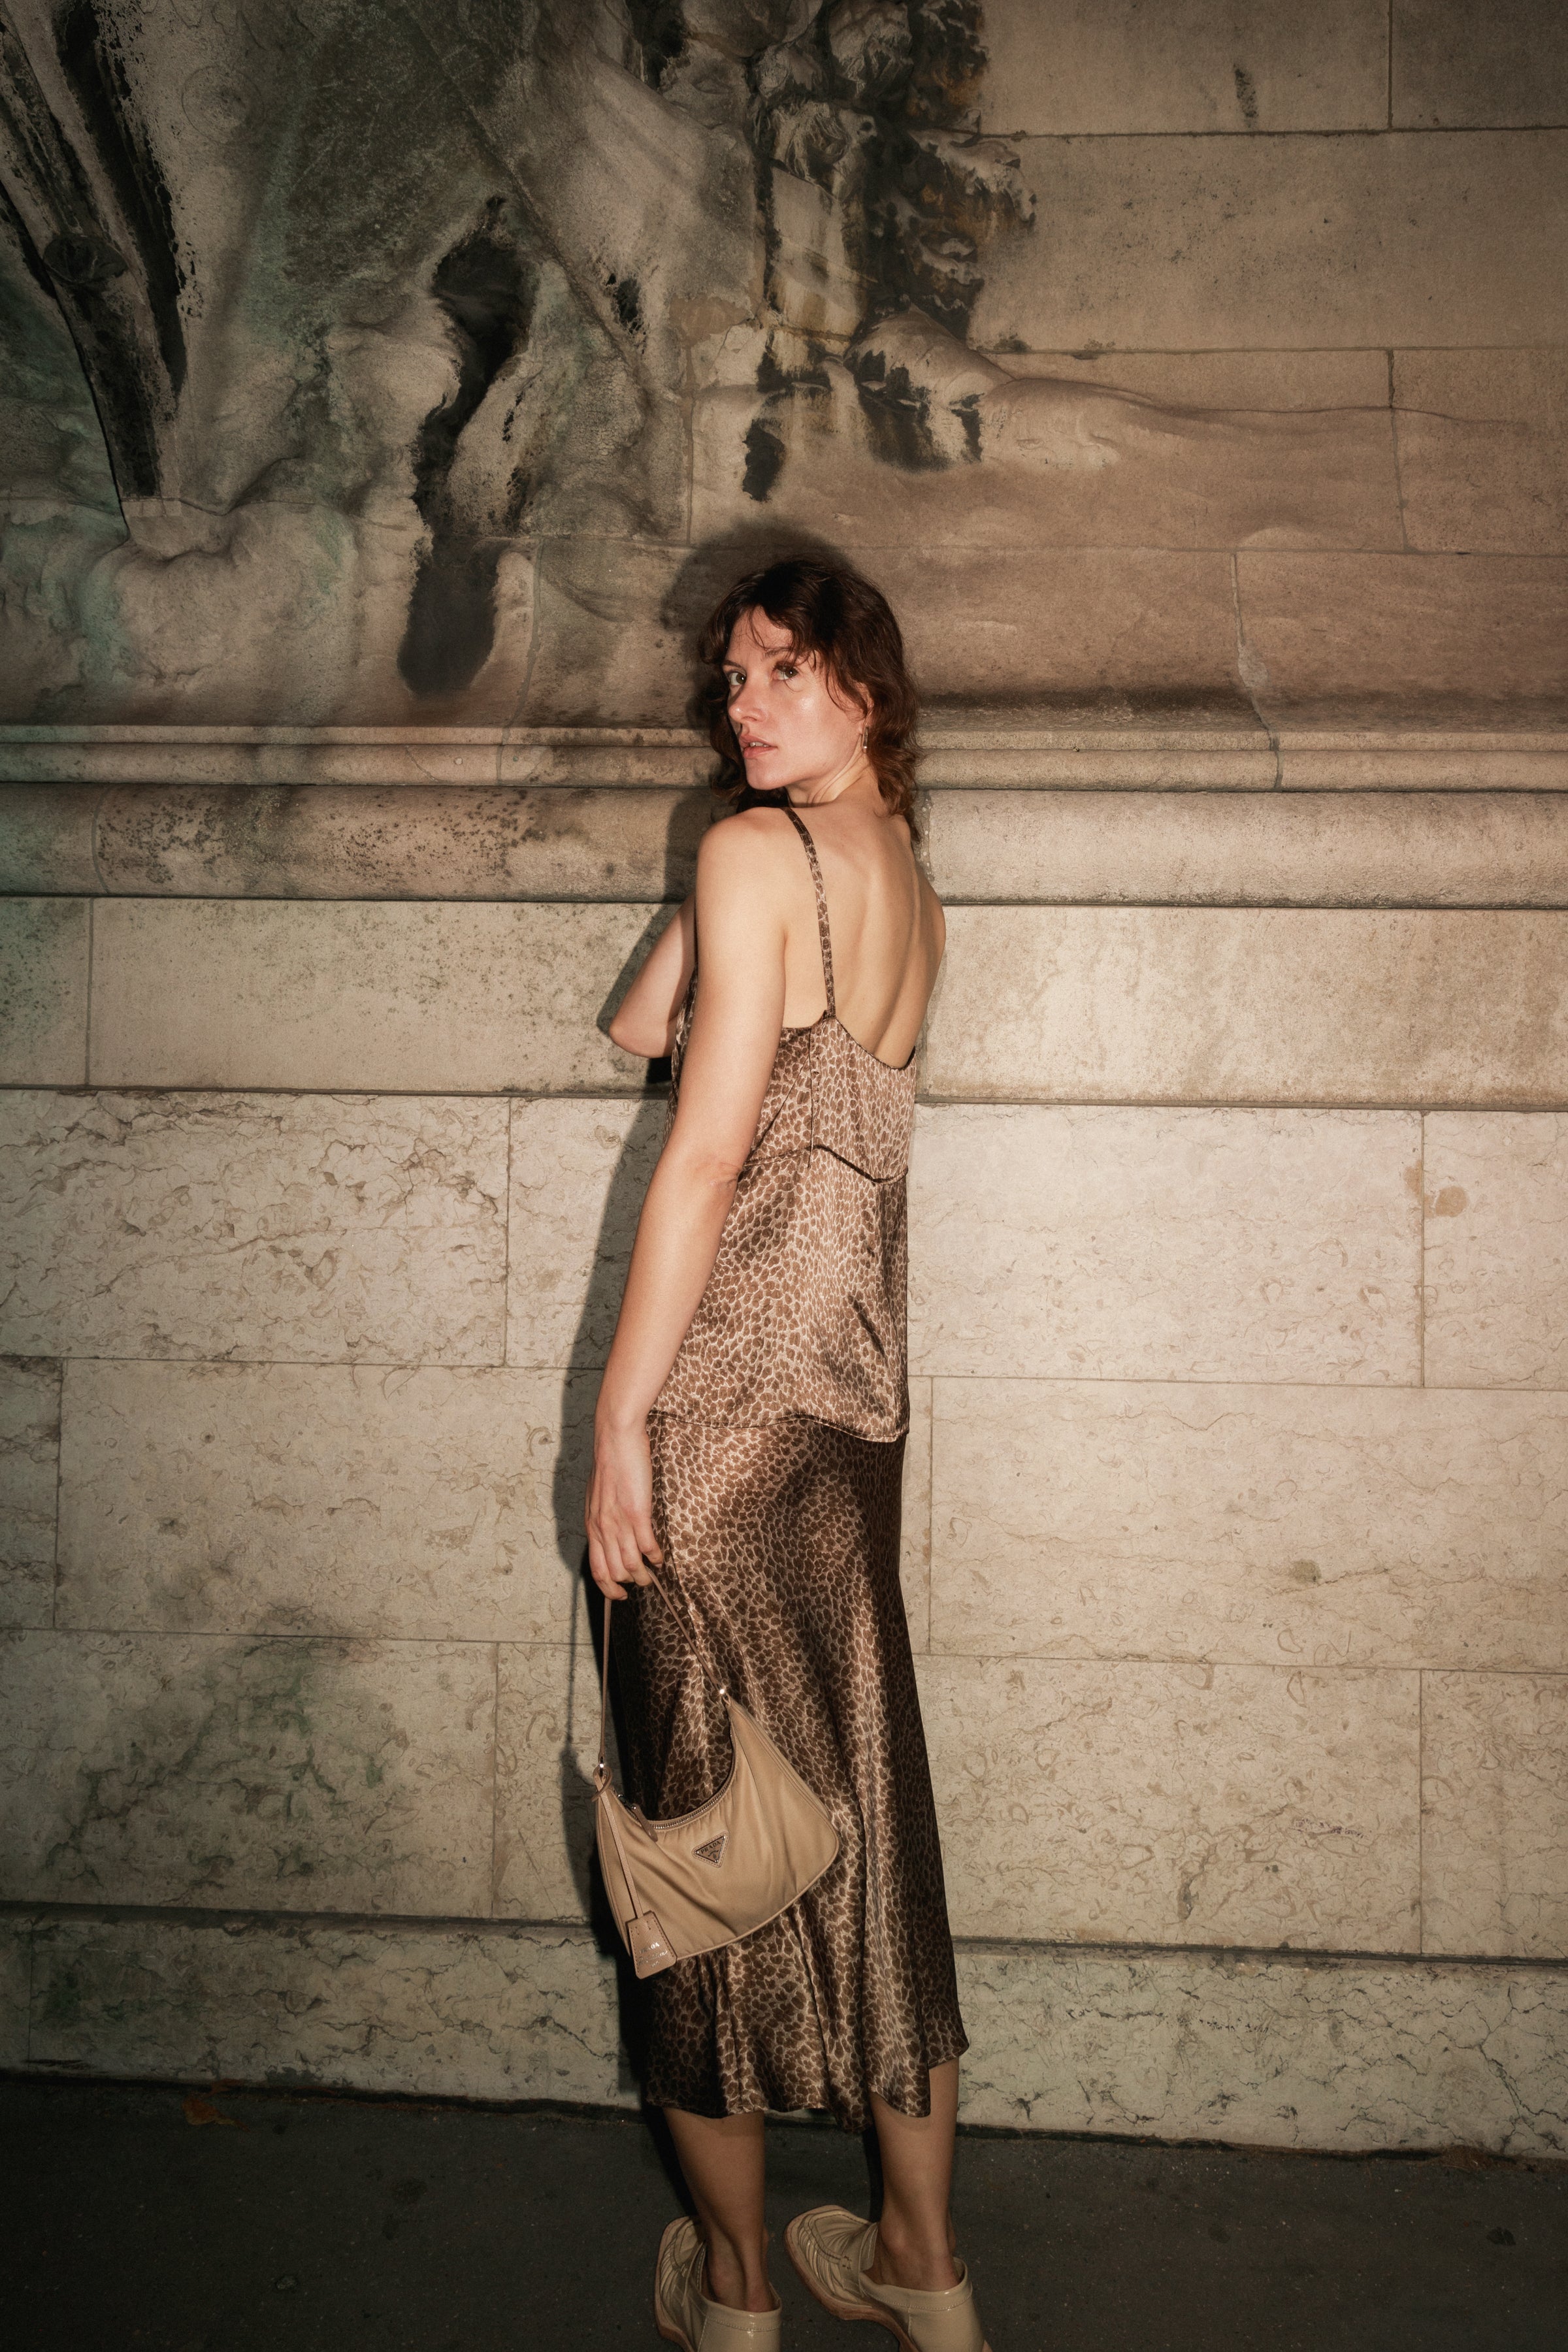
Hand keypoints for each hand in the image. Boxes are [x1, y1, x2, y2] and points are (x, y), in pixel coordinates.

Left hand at [585, 1416, 663, 1601]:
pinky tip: (660, 1557)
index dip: (608, 1588)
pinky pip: (647, 1546)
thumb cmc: (609, 1463)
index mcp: (592, 1525)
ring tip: (652, 1574)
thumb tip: (608, 1533)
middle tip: (642, 1584)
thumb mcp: (597, 1496)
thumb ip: (602, 1517)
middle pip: (614, 1573)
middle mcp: (603, 1528)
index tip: (618, 1595)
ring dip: (644, 1575)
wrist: (615, 1438)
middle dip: (629, 1585)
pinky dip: (655, 1557)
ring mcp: (619, 1522)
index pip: (596, 1569)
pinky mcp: (637, 1513)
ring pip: (630, 1565)